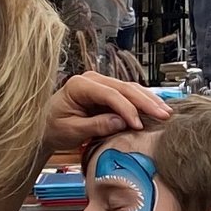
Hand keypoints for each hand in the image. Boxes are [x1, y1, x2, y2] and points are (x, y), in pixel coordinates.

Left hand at [44, 72, 167, 154]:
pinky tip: (156, 108)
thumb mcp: (71, 131)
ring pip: (130, 89)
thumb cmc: (53, 128)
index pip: (110, 94)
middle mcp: (92, 80)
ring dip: (149, 101)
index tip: (139, 125)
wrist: (44, 126)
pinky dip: (143, 102)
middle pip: (124, 88)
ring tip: (166, 112)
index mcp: (79, 85)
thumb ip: (95, 126)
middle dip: (146, 102)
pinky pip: (128, 95)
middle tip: (163, 115)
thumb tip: (121, 122)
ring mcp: (101, 84)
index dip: (127, 109)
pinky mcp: (107, 92)